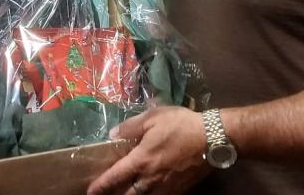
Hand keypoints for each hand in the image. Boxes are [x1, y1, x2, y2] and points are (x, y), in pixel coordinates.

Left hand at [87, 106, 208, 194]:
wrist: (213, 138)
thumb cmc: (181, 125)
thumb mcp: (153, 118)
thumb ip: (130, 127)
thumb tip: (112, 134)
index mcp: (142, 160)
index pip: (116, 176)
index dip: (101, 185)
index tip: (90, 191)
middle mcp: (151, 178)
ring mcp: (166, 186)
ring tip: (127, 193)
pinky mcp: (180, 188)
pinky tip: (150, 191)